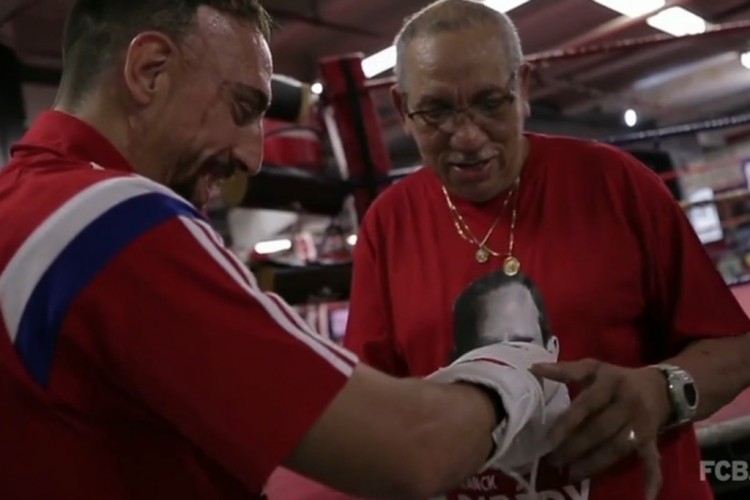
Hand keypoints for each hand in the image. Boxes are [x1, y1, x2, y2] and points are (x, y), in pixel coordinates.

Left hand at [530, 359, 669, 499]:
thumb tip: (534, 368)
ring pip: (617, 447)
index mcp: (610, 382)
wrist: (660, 387)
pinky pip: (652, 459)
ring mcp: (641, 423)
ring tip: (572, 474)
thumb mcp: (592, 368)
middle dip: (576, 448)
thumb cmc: (617, 378)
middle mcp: (627, 403)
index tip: (550, 440)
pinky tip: (647, 496)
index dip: (568, 423)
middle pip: (599, 430)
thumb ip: (565, 370)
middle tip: (555, 462)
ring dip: (595, 463)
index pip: (586, 405)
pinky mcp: (652, 439)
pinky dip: (651, 478)